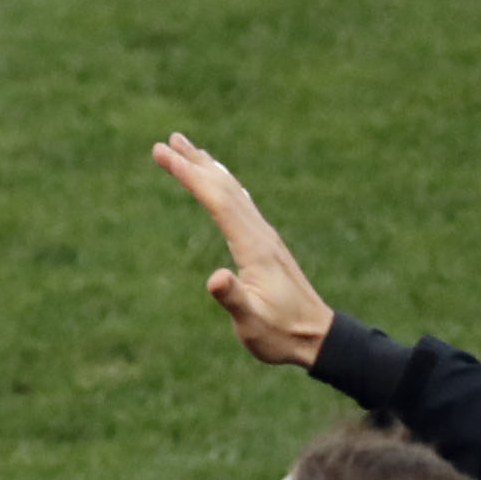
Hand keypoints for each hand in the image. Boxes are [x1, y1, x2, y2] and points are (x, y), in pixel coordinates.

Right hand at [154, 134, 333, 367]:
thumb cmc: (280, 333)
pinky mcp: (265, 245)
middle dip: (195, 163)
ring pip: (234, 193)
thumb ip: (232, 297)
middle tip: (168, 141)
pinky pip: (241, 205)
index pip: (217, 201)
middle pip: (225, 188)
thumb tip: (213, 277)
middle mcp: (261, 234)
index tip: (163, 154)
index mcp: (253, 247)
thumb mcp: (251, 321)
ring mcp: (265, 238)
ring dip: (210, 170)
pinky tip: (223, 185)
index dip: (189, 174)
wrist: (317, 338)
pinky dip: (225, 187)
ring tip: (191, 151)